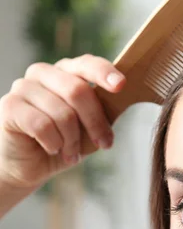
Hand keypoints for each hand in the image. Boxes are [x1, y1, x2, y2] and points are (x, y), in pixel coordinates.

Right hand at [0, 54, 125, 189]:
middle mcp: (44, 72)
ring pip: (62, 112)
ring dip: (73, 139)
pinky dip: (54, 143)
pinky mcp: (9, 106)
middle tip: (105, 143)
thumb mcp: (92, 124)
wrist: (28, 165)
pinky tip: (53, 149)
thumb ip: (106, 109)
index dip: (105, 73)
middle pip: (78, 90)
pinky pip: (42, 125)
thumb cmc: (65, 140)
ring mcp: (23, 87)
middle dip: (95, 121)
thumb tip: (126, 95)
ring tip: (72, 152)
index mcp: (67, 70)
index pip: (88, 63)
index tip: (121, 86)